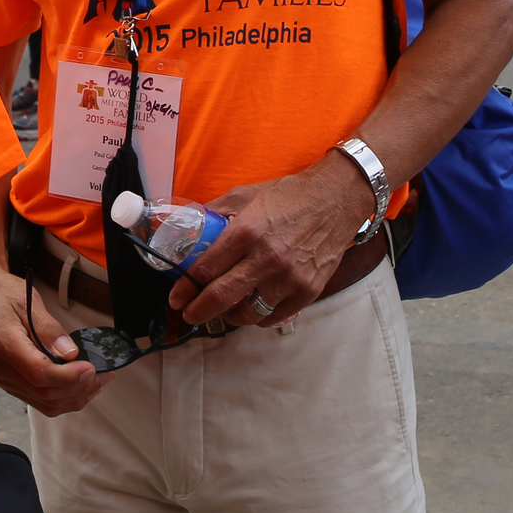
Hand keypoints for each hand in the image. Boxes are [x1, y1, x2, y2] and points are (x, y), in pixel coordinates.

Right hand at [0, 267, 107, 416]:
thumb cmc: (2, 295)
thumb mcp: (27, 299)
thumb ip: (48, 328)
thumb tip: (69, 353)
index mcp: (2, 341)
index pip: (38, 372)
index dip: (68, 376)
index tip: (90, 368)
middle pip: (44, 392)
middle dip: (78, 387)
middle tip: (101, 375)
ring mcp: (3, 377)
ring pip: (44, 402)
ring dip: (75, 397)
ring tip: (97, 383)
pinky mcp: (9, 382)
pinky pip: (38, 401)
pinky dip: (63, 399)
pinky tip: (79, 389)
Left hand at [166, 158, 374, 327]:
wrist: (336, 199)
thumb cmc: (290, 196)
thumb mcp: (246, 194)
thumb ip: (217, 211)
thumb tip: (188, 224)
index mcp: (247, 231)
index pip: (206, 269)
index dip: (185, 288)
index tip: (177, 296)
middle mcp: (266, 258)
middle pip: (221, 297)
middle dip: (198, 310)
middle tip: (188, 314)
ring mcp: (289, 278)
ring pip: (247, 313)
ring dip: (228, 317)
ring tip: (222, 311)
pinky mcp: (307, 290)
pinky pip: (273, 317)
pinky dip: (257, 318)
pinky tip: (251, 309)